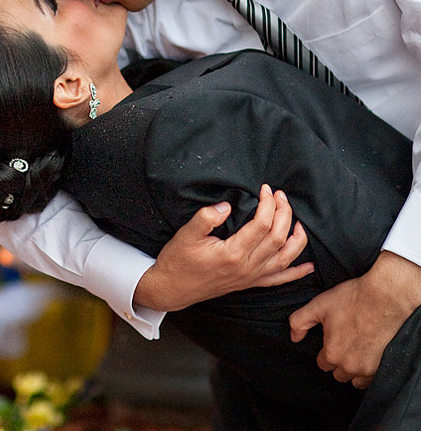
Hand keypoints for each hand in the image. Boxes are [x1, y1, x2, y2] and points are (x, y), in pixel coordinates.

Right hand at [135, 184, 313, 310]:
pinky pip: (279, 279)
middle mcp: (246, 267)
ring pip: (285, 258)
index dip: (268, 204)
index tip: (265, 189)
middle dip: (284, 213)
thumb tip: (226, 206)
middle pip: (278, 238)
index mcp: (232, 253)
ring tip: (298, 222)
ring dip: (296, 239)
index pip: (262, 224)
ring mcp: (250, 277)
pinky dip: (296, 273)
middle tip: (280, 196)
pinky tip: (308, 266)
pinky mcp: (249, 283)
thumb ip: (205, 218)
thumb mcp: (185, 235)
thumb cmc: (177, 261)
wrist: (171, 289)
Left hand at [290, 250, 420, 388]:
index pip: (322, 364)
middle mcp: (349, 365)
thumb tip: (294, 338)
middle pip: (338, 373)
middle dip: (338, 362)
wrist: (385, 297)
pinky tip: (368, 355)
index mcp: (332, 353)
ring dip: (353, 369)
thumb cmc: (351, 299)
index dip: (325, 352)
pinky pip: (371, 379)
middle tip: (344, 344)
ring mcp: (368, 368)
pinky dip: (367, 371)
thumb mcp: (317, 306)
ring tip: (355, 351)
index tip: (332, 341)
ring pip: (355, 379)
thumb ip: (299, 322)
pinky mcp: (384, 366)